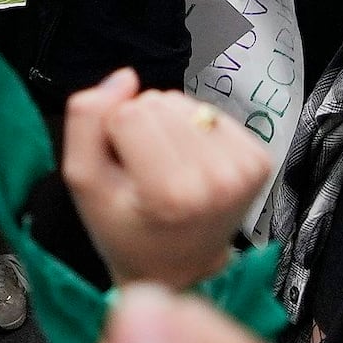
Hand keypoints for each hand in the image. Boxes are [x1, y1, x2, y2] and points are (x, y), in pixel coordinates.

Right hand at [57, 69, 271, 290]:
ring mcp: (243, 171)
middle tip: (144, 171)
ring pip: (185, 104)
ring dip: (169, 127)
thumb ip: (85, 123)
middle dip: (143, 129)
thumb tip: (124, 77)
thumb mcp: (83, 184)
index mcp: (170, 195)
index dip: (113, 133)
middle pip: (159, 104)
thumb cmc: (125, 228)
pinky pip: (212, 112)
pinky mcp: (258, 160)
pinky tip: (191, 163)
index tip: (121, 169)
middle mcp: (215, 182)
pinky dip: (195, 132)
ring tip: (167, 168)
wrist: (179, 265)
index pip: (129, 114)